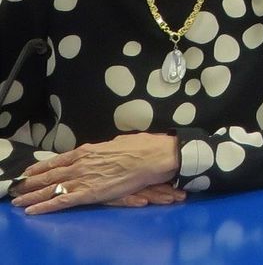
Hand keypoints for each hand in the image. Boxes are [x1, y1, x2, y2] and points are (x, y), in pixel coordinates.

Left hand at [10, 133, 178, 214]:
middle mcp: (81, 163)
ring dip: (32, 196)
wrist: (155, 156)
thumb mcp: (121, 142)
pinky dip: (46, 206)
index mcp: (88, 150)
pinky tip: (33, 211)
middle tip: (16, 188)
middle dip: (30, 183)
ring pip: (50, 188)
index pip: (58, 160)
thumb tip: (107, 149)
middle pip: (49, 174)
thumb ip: (108, 148)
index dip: (41, 167)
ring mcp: (83, 178)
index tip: (28, 172)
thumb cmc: (144, 147)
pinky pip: (62, 200)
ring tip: (17, 201)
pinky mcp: (89, 193)